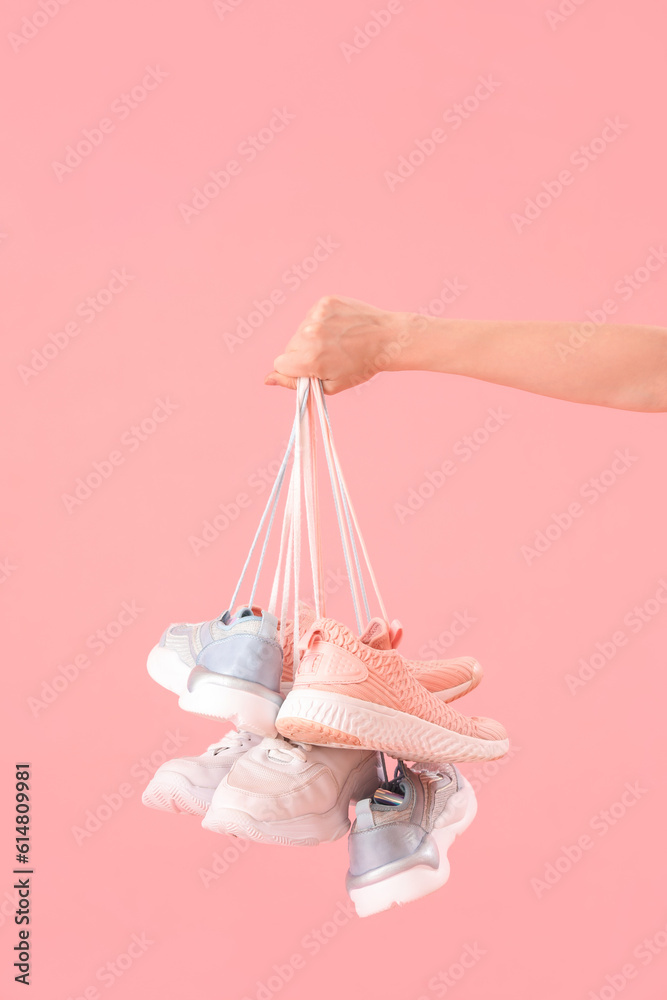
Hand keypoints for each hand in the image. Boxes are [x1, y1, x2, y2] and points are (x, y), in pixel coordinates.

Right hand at [265, 295, 411, 393]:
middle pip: (289, 347)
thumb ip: (295, 384)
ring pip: (299, 331)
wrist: (388, 339)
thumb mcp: (330, 385)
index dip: (295, 369)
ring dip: (312, 338)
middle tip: (329, 356)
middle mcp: (309, 334)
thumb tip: (267, 379)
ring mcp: (317, 315)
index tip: (313, 368)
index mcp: (309, 359)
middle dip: (303, 354)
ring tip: (336, 341)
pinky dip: (321, 323)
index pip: (280, 363)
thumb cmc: (361, 367)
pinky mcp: (325, 302)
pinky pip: (311, 316)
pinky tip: (339, 328)